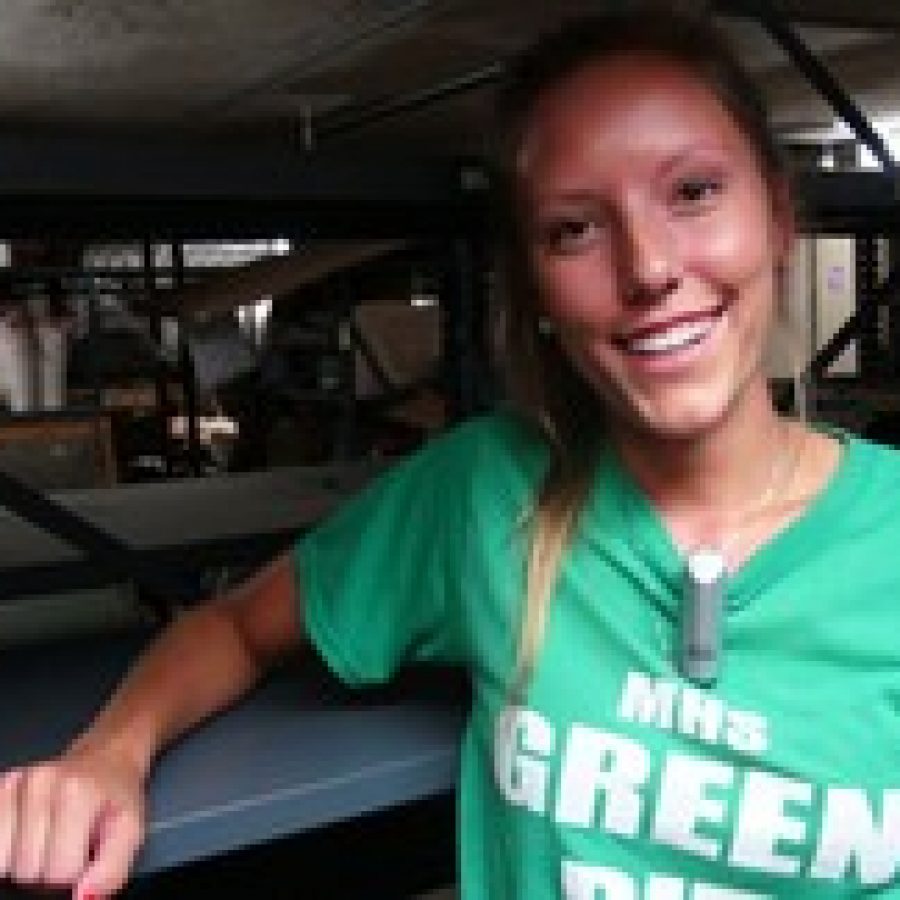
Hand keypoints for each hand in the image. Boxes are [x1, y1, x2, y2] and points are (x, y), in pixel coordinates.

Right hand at [0, 743, 145, 898]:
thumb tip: (82, 899)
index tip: (87, 853)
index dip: (75, 873)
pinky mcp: (2, 786)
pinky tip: (28, 833)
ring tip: (49, 839)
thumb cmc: (118, 798)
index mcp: (77, 793)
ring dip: (24, 861)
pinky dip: (7, 848)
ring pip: (3, 862)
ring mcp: (16, 783)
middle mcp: (41, 783)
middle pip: (26, 869)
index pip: (58, 872)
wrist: (106, 758)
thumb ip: (112, 871)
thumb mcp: (132, 833)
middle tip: (69, 845)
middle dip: (48, 869)